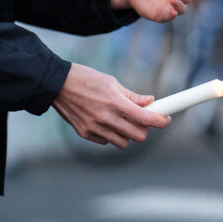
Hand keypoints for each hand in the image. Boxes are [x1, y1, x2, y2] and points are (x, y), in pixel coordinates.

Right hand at [52, 63, 170, 147]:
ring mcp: (95, 128)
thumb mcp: (111, 81)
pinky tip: (103, 121)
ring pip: (123, 142)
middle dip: (144, 129)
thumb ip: (131, 96)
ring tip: (120, 120)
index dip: (161, 121)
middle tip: (141, 119)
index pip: (146, 119)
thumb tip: (150, 102)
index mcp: (115, 102)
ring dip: (126, 133)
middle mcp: (106, 118)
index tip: (166, 119)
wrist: (56, 84)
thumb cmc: (85, 78)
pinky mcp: (85, 134)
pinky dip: (110, 134)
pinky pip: (106, 141)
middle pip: (138, 136)